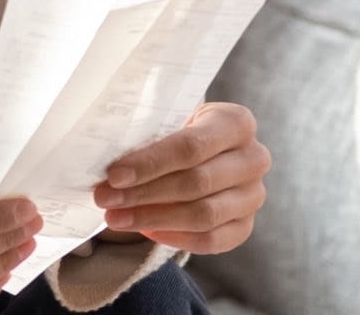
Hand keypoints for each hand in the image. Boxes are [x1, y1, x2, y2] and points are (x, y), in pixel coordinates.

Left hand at [93, 101, 269, 252]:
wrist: (201, 152)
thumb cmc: (176, 130)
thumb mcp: (167, 119)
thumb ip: (146, 134)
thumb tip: (106, 163)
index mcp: (235, 122)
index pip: (191, 146)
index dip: (150, 163)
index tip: (113, 175)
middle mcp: (253, 158)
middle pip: (196, 182)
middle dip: (144, 194)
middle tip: (105, 199)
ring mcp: (254, 195)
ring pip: (204, 215)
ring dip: (153, 219)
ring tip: (116, 218)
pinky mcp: (246, 225)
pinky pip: (212, 240)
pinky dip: (175, 238)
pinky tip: (145, 232)